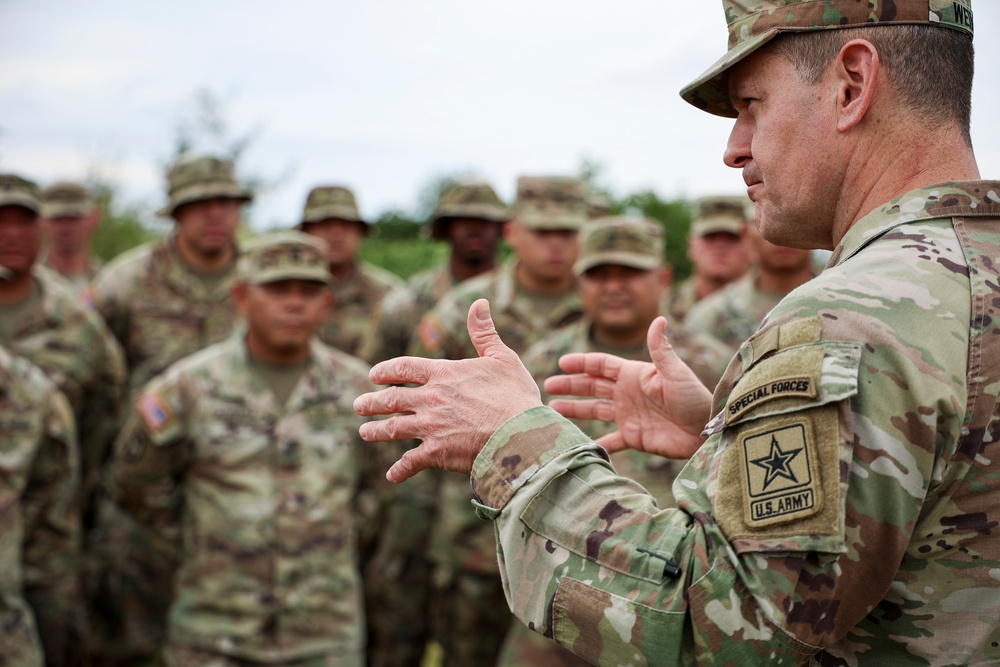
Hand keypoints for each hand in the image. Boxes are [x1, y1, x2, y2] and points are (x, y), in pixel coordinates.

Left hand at [354, 299, 541, 482]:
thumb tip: (479, 303)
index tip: (374, 375)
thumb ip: (484, 332)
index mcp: (444, 374)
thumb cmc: (516, 395)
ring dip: (376, 431)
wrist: (521, 434)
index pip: (404, 368)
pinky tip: (392, 475)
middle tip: (358, 404)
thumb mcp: (502, 357)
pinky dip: (400, 470)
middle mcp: (431, 399)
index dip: (386, 371)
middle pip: (391, 399)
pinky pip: (410, 462)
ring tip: (364, 432)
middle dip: (371, 402)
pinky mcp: (436, 453)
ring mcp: (430, 427)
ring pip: (393, 428)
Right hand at [545, 316, 711, 458]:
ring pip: (595, 411)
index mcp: (634, 374)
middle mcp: (628, 393)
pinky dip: (595, 442)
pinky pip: (609, 440)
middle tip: (547, 386)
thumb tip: (658, 318)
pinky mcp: (634, 436)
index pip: (601, 365)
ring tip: (552, 409)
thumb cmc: (693, 397)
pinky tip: (577, 444)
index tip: (562, 363)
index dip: (582, 363)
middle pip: (592, 386)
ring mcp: (629, 415)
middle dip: (570, 385)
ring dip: (574, 409)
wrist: (707, 430)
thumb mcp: (675, 372)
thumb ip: (660, 349)